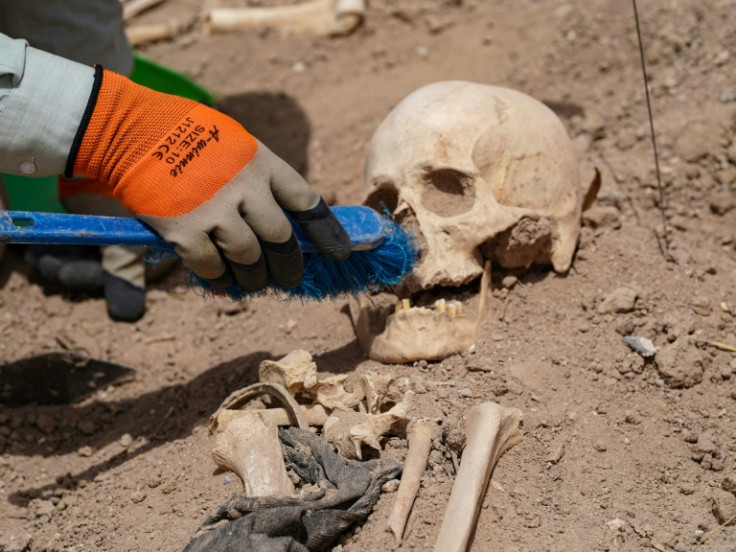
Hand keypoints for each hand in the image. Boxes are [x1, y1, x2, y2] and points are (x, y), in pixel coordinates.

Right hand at [67, 67, 349, 291]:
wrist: (131, 132)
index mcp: (263, 163)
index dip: (328, 233)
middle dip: (290, 267)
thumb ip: (262, 180)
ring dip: (254, 278)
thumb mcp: (237, 145)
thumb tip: (288, 226)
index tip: (341, 254)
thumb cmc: (190, 138)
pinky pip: (213, 268)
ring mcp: (215, 210)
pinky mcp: (185, 231)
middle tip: (289, 279)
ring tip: (253, 283)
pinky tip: (222, 280)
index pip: (307, 203)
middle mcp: (245, 188)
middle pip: (282, 241)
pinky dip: (220, 279)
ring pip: (250, 260)